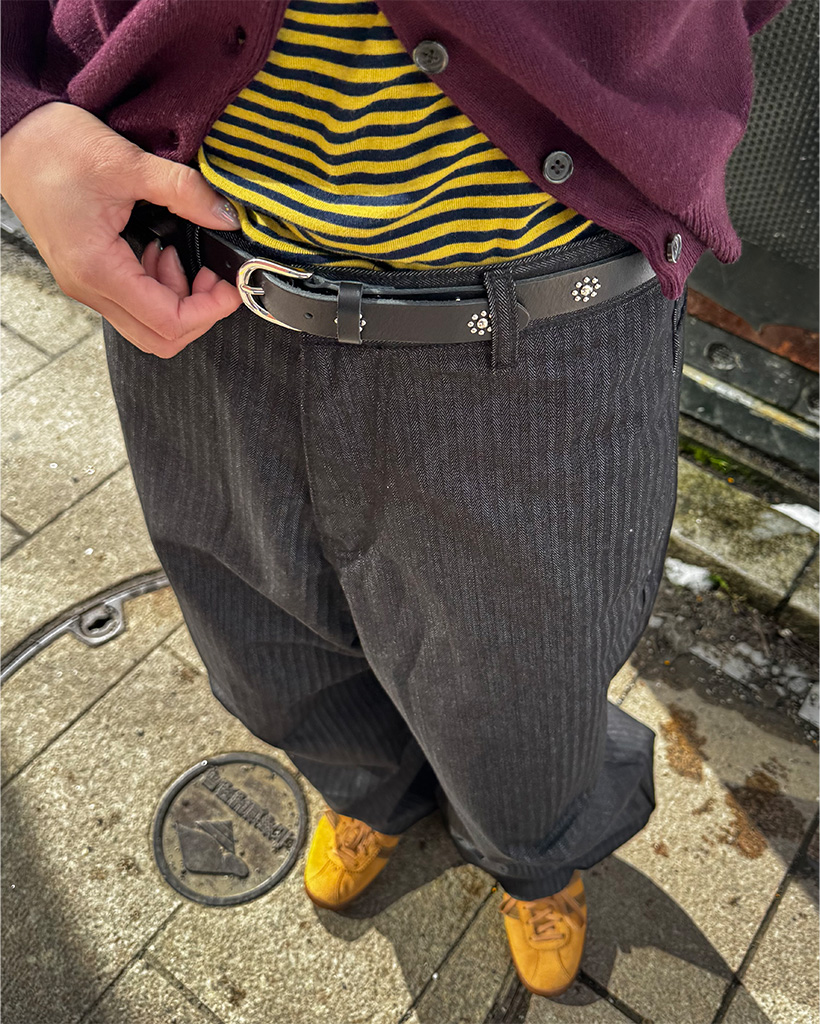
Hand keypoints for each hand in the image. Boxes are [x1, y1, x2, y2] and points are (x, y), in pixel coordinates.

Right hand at [0, 102, 242, 356]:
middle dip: (199, 313)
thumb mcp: (126, 161)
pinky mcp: (89, 276)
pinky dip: (159, 287)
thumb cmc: (52, 146)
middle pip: (161, 338)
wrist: (10, 136)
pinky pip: (134, 303)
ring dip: (178, 298)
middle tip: (213, 275)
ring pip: (148, 325)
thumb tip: (226, 216)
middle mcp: (89, 288)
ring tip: (179, 251)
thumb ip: (183, 191)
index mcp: (98, 269)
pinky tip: (159, 250)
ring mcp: (87, 286)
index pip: (168, 323)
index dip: (210, 311)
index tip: (230, 286)